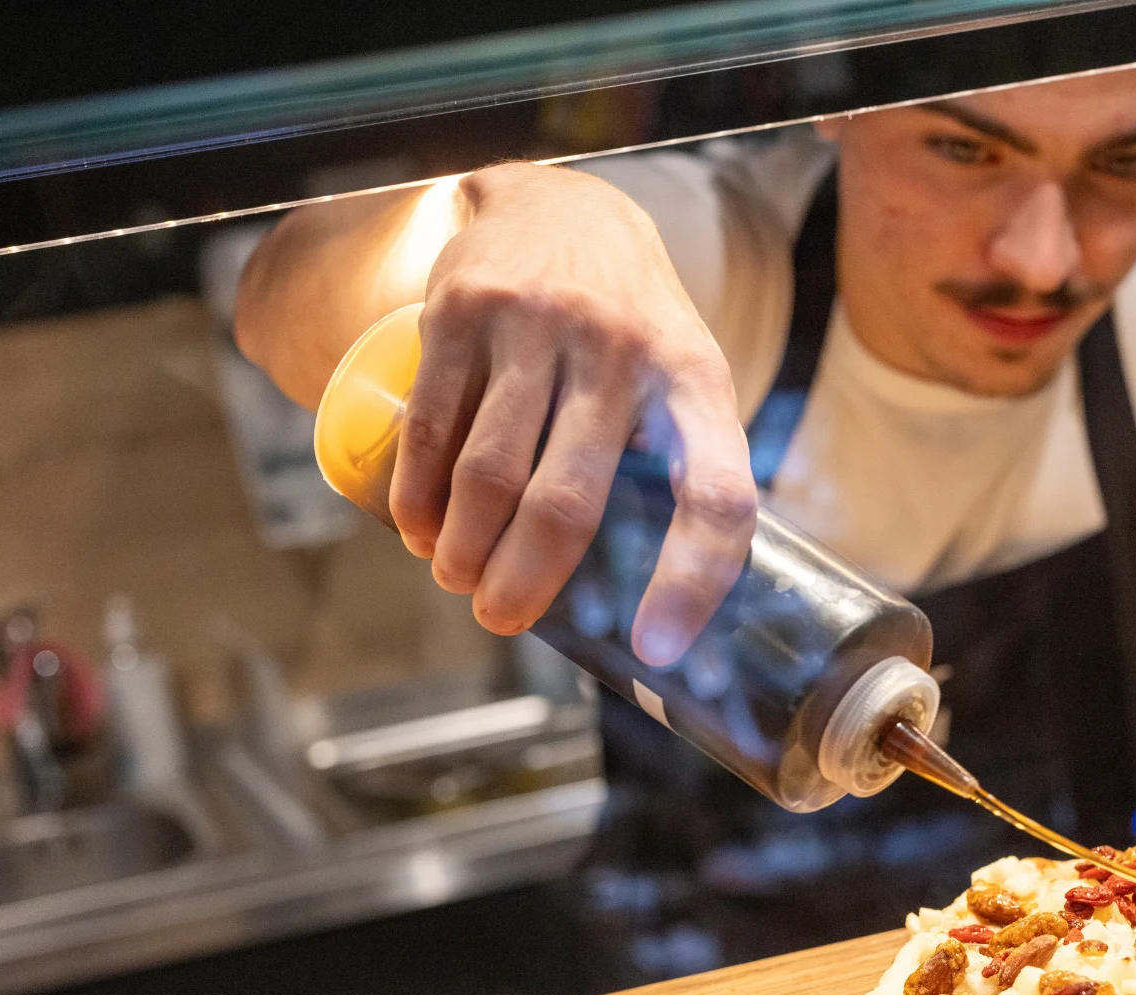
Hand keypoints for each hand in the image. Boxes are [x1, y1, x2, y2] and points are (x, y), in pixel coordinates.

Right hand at [390, 163, 755, 665]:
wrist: (561, 204)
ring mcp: (540, 323)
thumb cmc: (632, 327)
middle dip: (524, 583)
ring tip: (458, 577)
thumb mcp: (683, 379)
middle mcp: (623, 349)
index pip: (716, 496)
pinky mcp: (465, 308)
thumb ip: (680, 471)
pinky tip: (420, 530)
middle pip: (567, 502)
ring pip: (489, 473)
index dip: (693, 581)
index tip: (657, 649)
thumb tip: (665, 612)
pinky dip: (420, 497)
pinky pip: (433, 427)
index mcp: (696, 382)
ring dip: (464, 549)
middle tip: (501, 618)